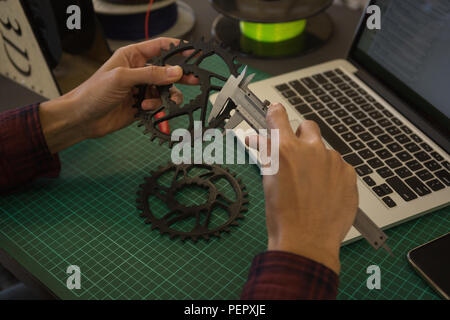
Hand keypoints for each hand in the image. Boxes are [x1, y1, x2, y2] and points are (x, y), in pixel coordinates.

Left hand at [39, 37, 197, 152]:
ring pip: (165, 89)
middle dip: (180, 75)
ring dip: (165, 96)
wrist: (82, 118)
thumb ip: (150, 74)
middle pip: (167, 70)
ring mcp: (141, 89)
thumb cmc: (93, 92)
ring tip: (159, 101)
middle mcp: (139, 71)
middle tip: (194, 79)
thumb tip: (175, 71)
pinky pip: (159, 103)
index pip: (160, 47)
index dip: (177, 49)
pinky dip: (157, 106)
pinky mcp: (142, 105)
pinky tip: (145, 108)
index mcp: (132, 56)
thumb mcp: (122, 78)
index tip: (193, 53)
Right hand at [246, 103, 357, 273]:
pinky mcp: (349, 174)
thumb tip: (259, 140)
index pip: (278, 115)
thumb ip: (265, 154)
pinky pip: (339, 166)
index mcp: (285, 150)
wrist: (306, 241)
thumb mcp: (267, 181)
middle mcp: (311, 149)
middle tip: (295, 155)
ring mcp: (333, 161)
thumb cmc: (283, 216)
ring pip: (324, 150)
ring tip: (310, 184)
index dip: (274, 113)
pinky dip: (332, 175)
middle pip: (307, 126)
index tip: (275, 113)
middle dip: (300, 137)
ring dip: (317, 160)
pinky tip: (324, 192)